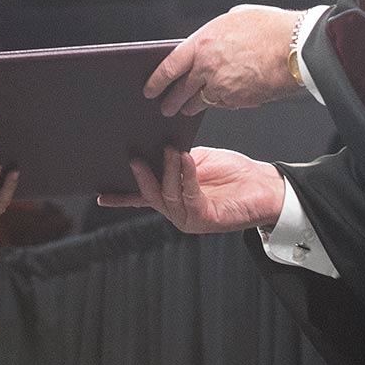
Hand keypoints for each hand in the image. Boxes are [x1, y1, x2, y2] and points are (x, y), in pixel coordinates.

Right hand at [95, 147, 286, 233]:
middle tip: (135, 157)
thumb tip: (155, 146)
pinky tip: (187, 159)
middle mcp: (178, 211)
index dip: (121, 198)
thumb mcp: (197, 160)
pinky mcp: (206, 219)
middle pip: (150, 196)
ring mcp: (190, 218)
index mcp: (173, 197)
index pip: (141, 198)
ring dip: (167, 172)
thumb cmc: (234, 174)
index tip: (99, 197)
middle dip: (142, 177)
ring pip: (167, 196)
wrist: (265, 185)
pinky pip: (189, 196)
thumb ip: (176, 159)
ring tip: (172, 152)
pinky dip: (185, 176)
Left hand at [145, 6, 306, 116]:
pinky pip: (224, 104)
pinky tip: (220, 101)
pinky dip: (220, 103)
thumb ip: (216, 34)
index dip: (157, 81)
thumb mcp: (235, 19)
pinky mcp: (239, 101)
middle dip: (172, 101)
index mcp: (203, 44)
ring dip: (193, 106)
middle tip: (166, 107)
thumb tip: (211, 42)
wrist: (297, 47)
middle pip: (182, 90)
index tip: (150, 90)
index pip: (169, 67)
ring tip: (188, 109)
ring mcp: (223, 87)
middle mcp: (208, 68)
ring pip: (202, 101)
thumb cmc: (270, 28)